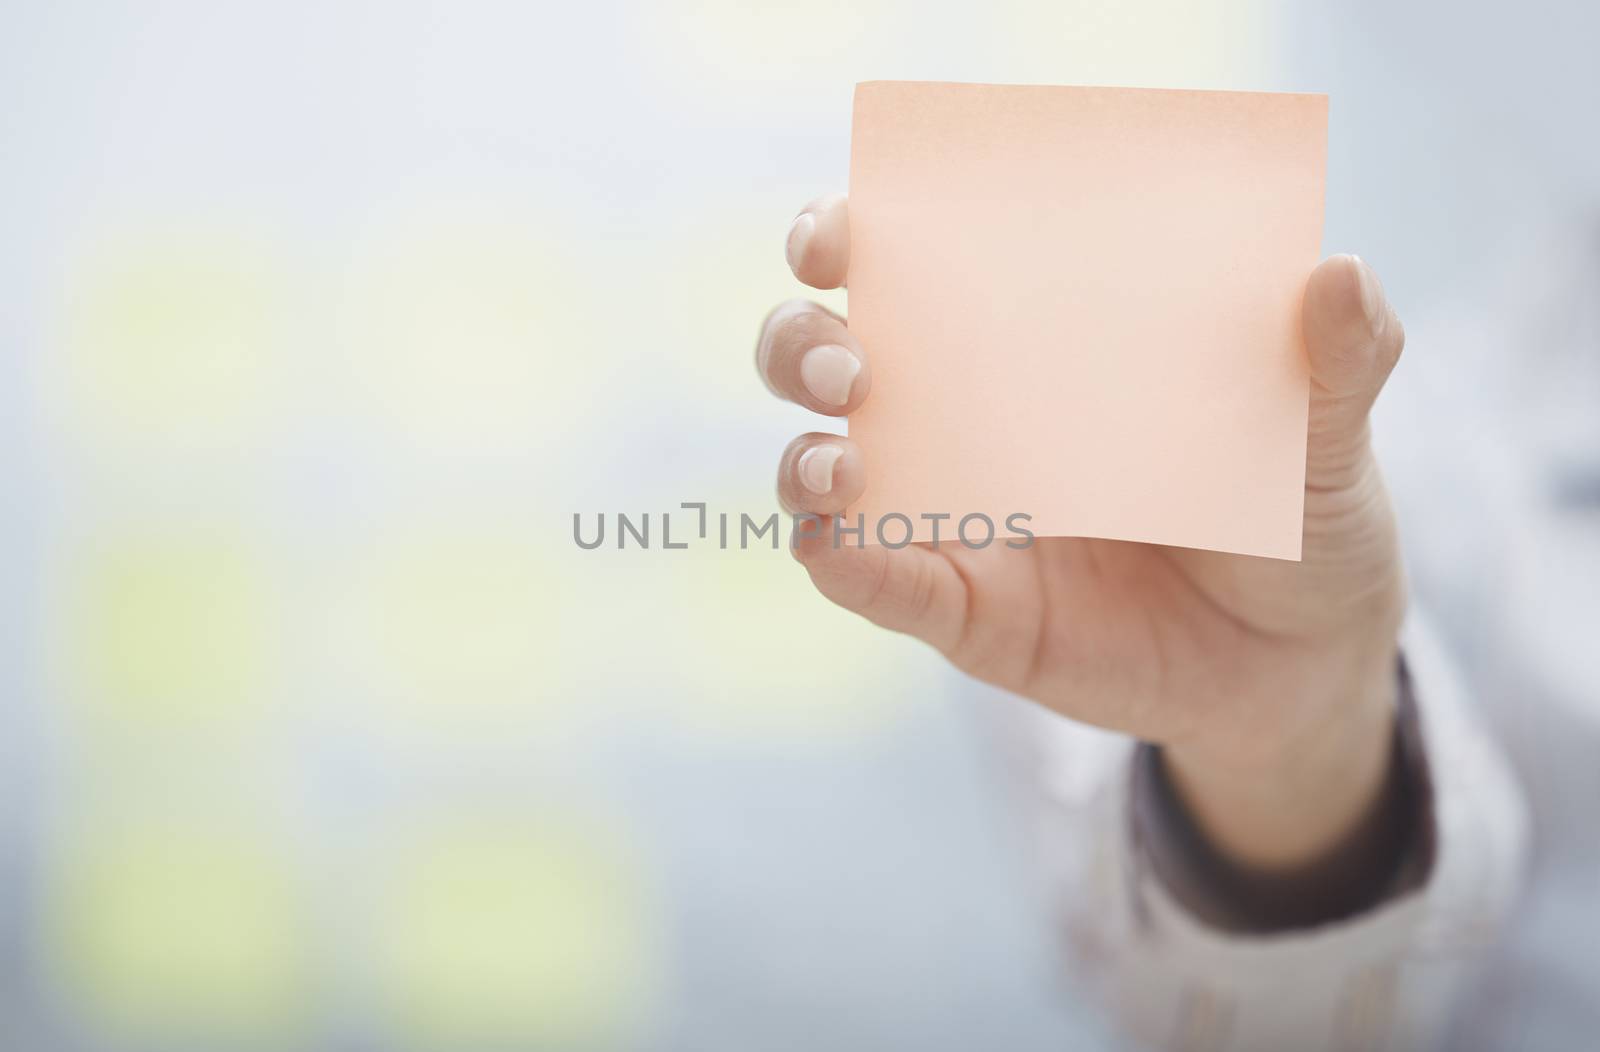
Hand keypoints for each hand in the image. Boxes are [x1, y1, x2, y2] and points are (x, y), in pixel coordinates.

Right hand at [757, 194, 1408, 871]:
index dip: (847, 239)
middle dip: (800, 343)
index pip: (910, 270)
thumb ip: (1339, 362)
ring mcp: (956, 519)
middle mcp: (970, 421)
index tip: (836, 237)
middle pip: (826, 359)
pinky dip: (842, 564)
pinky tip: (836, 548)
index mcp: (1036, 348)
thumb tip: (1338, 272)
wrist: (1301, 666)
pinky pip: (879, 586)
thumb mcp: (1326, 438)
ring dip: (803, 458)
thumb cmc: (1297, 520)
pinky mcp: (963, 613)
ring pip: (822, 472)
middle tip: (849, 362)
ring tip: (845, 462)